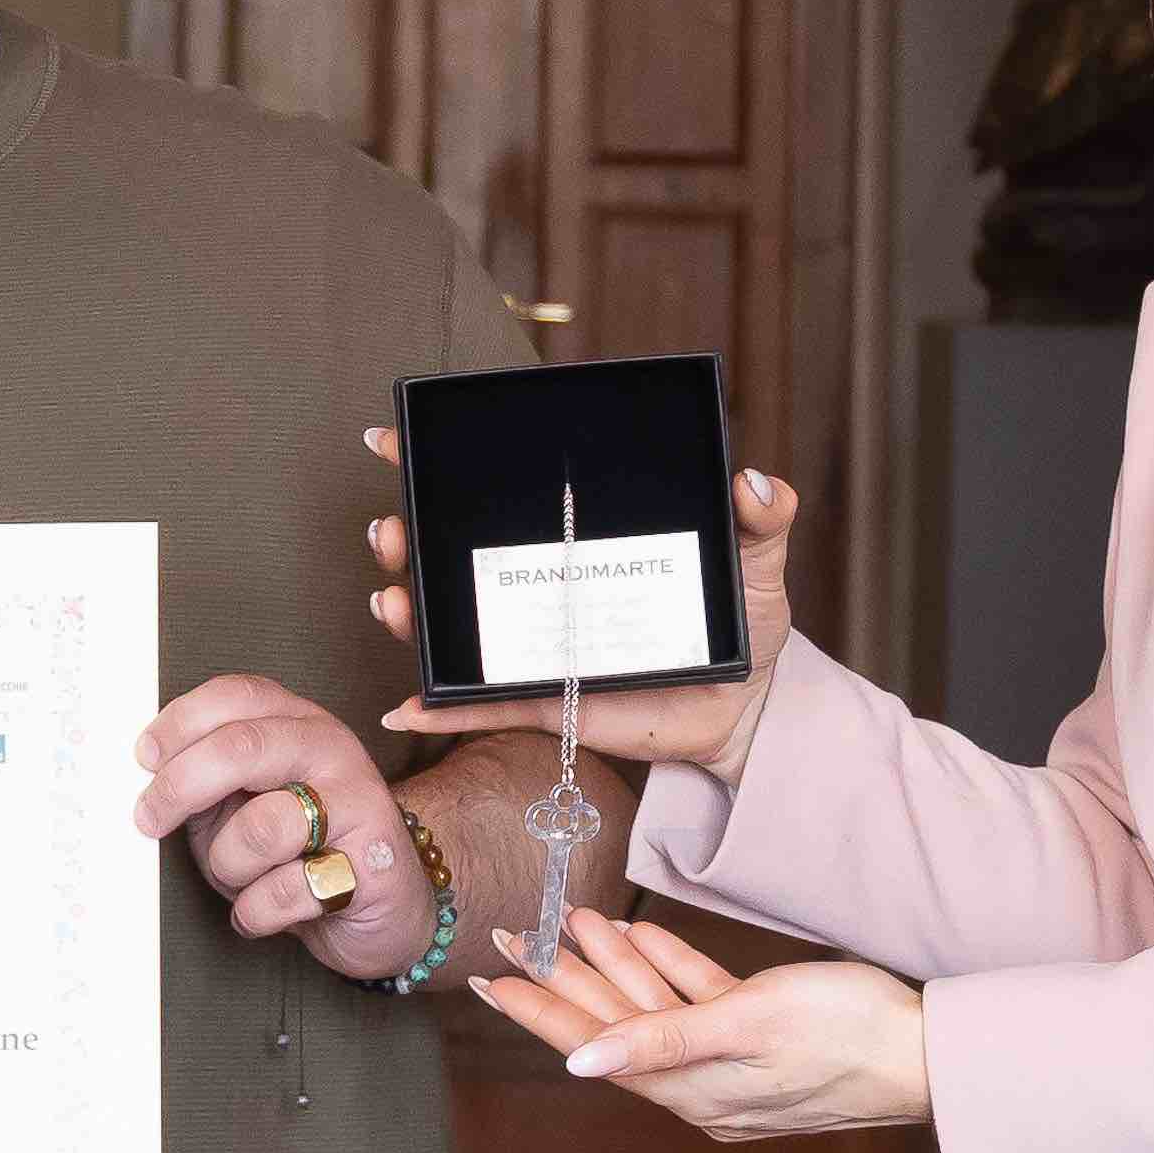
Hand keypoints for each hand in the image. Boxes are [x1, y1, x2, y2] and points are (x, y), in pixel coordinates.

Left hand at [130, 673, 427, 982]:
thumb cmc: (301, 855)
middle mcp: (331, 751)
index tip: (144, 759)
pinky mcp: (373, 863)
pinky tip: (265, 909)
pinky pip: (286, 890)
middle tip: (149, 820)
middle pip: (241, 748)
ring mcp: (358, 803)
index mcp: (297, 724)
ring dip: (229, 866)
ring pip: (261, 827)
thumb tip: (147, 779)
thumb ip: (205, 786)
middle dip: (180, 787)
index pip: (236, 697)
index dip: (180, 724)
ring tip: (240, 878)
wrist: (383, 910)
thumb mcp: (242, 808)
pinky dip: (256, 912)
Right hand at [368, 433, 800, 775]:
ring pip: (454, 629)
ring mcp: (537, 647)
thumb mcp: (757, 562)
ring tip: (392, 601)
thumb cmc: (741, 625)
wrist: (748, 708)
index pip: (499, 497)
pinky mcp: (544, 704)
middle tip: (392, 526)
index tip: (390, 441)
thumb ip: (763, 518)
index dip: (437, 466)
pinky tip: (404, 709)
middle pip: (454, 556)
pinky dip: (438, 712)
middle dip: (406, 537)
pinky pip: (480, 709)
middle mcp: (544, 588)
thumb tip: (754, 482)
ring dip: (407, 613)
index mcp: (577, 541)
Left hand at [474, 905, 926, 1135]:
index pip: (590, 1046)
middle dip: (561, 979)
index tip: (487, 979)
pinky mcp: (761, 1038)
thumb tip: (580, 1066)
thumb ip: (660, 1041)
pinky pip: (696, 1002)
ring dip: (613, 964)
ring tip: (571, 920)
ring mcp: (731, 1063)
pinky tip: (640, 934)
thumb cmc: (849, 1035)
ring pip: (651, 1008)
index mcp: (691, 1090)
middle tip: (511, 937)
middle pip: (612, 1026)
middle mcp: (702, 1085)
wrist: (931, 1054)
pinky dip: (668, 968)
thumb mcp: (748, 1026)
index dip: (536, 1010)